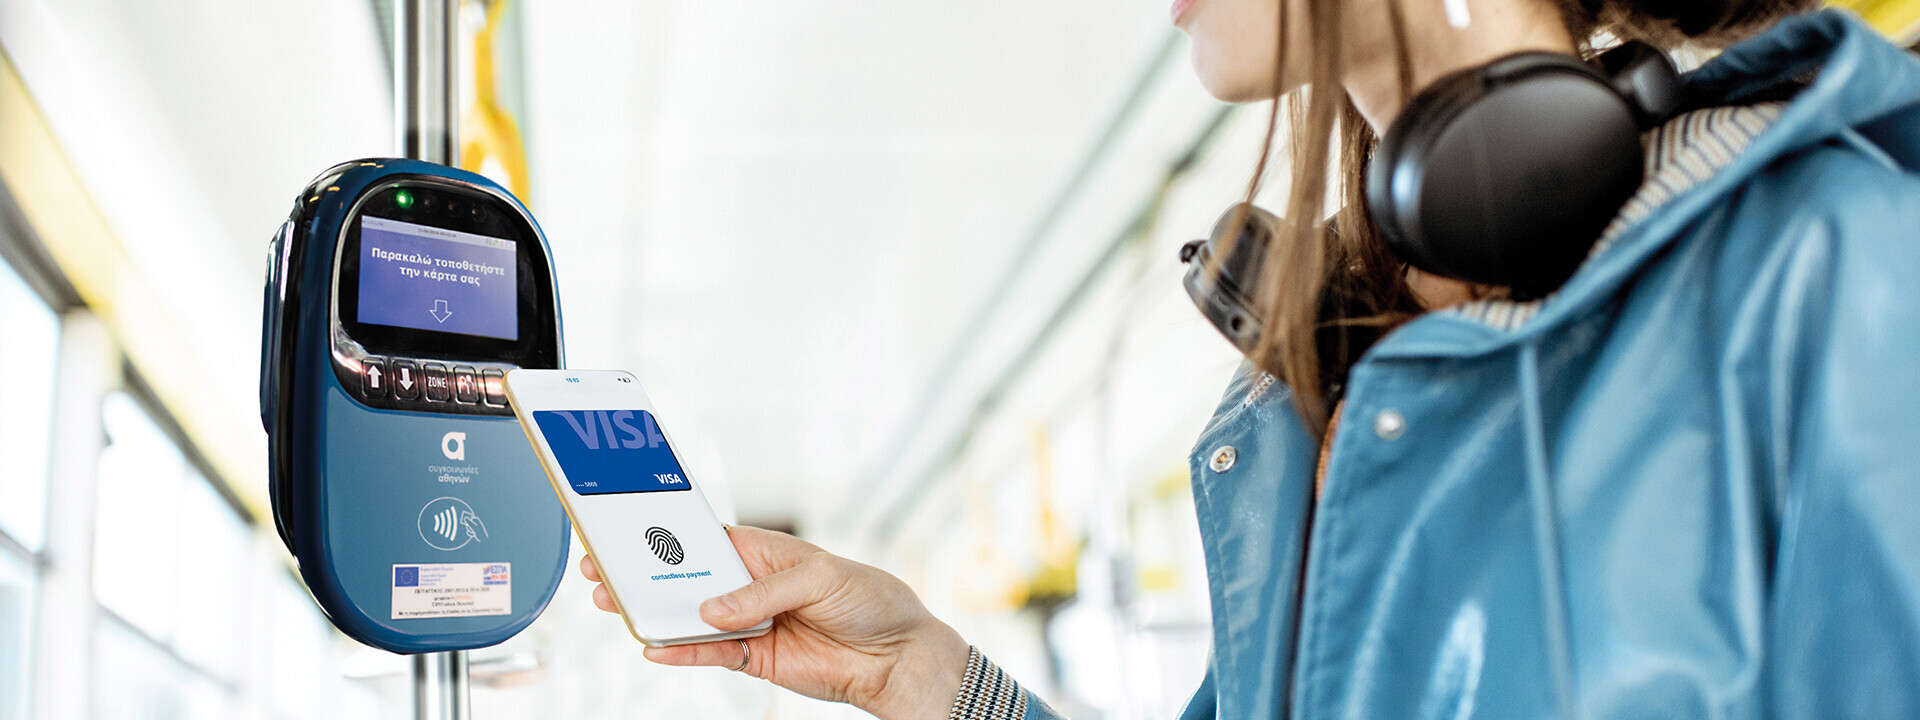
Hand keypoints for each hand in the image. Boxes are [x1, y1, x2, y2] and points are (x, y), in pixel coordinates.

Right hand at [580, 526, 970, 719]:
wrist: (896, 654)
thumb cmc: (868, 599)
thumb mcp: (821, 579)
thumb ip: (762, 593)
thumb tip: (714, 610)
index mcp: (762, 550)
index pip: (704, 538)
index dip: (666, 535)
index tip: (626, 530)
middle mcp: (748, 585)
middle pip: (686, 578)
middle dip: (645, 575)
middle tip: (603, 572)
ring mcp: (747, 622)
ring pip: (690, 618)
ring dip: (654, 614)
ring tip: (616, 607)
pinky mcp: (753, 658)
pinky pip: (708, 654)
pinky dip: (681, 653)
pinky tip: (655, 648)